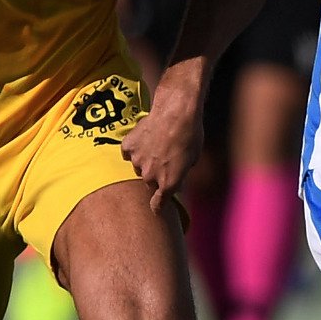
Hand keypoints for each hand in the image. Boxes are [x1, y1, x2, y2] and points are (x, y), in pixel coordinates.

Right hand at [123, 74, 206, 212]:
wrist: (176, 112)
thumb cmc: (190, 135)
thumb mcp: (192, 158)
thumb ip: (181, 173)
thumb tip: (176, 177)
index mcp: (169, 183)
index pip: (158, 204)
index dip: (158, 206)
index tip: (156, 207)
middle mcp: (150, 177)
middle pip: (149, 182)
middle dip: (155, 174)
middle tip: (164, 158)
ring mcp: (137, 162)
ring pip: (138, 166)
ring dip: (145, 159)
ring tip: (157, 143)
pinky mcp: (128, 147)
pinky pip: (129, 152)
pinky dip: (135, 147)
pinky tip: (144, 137)